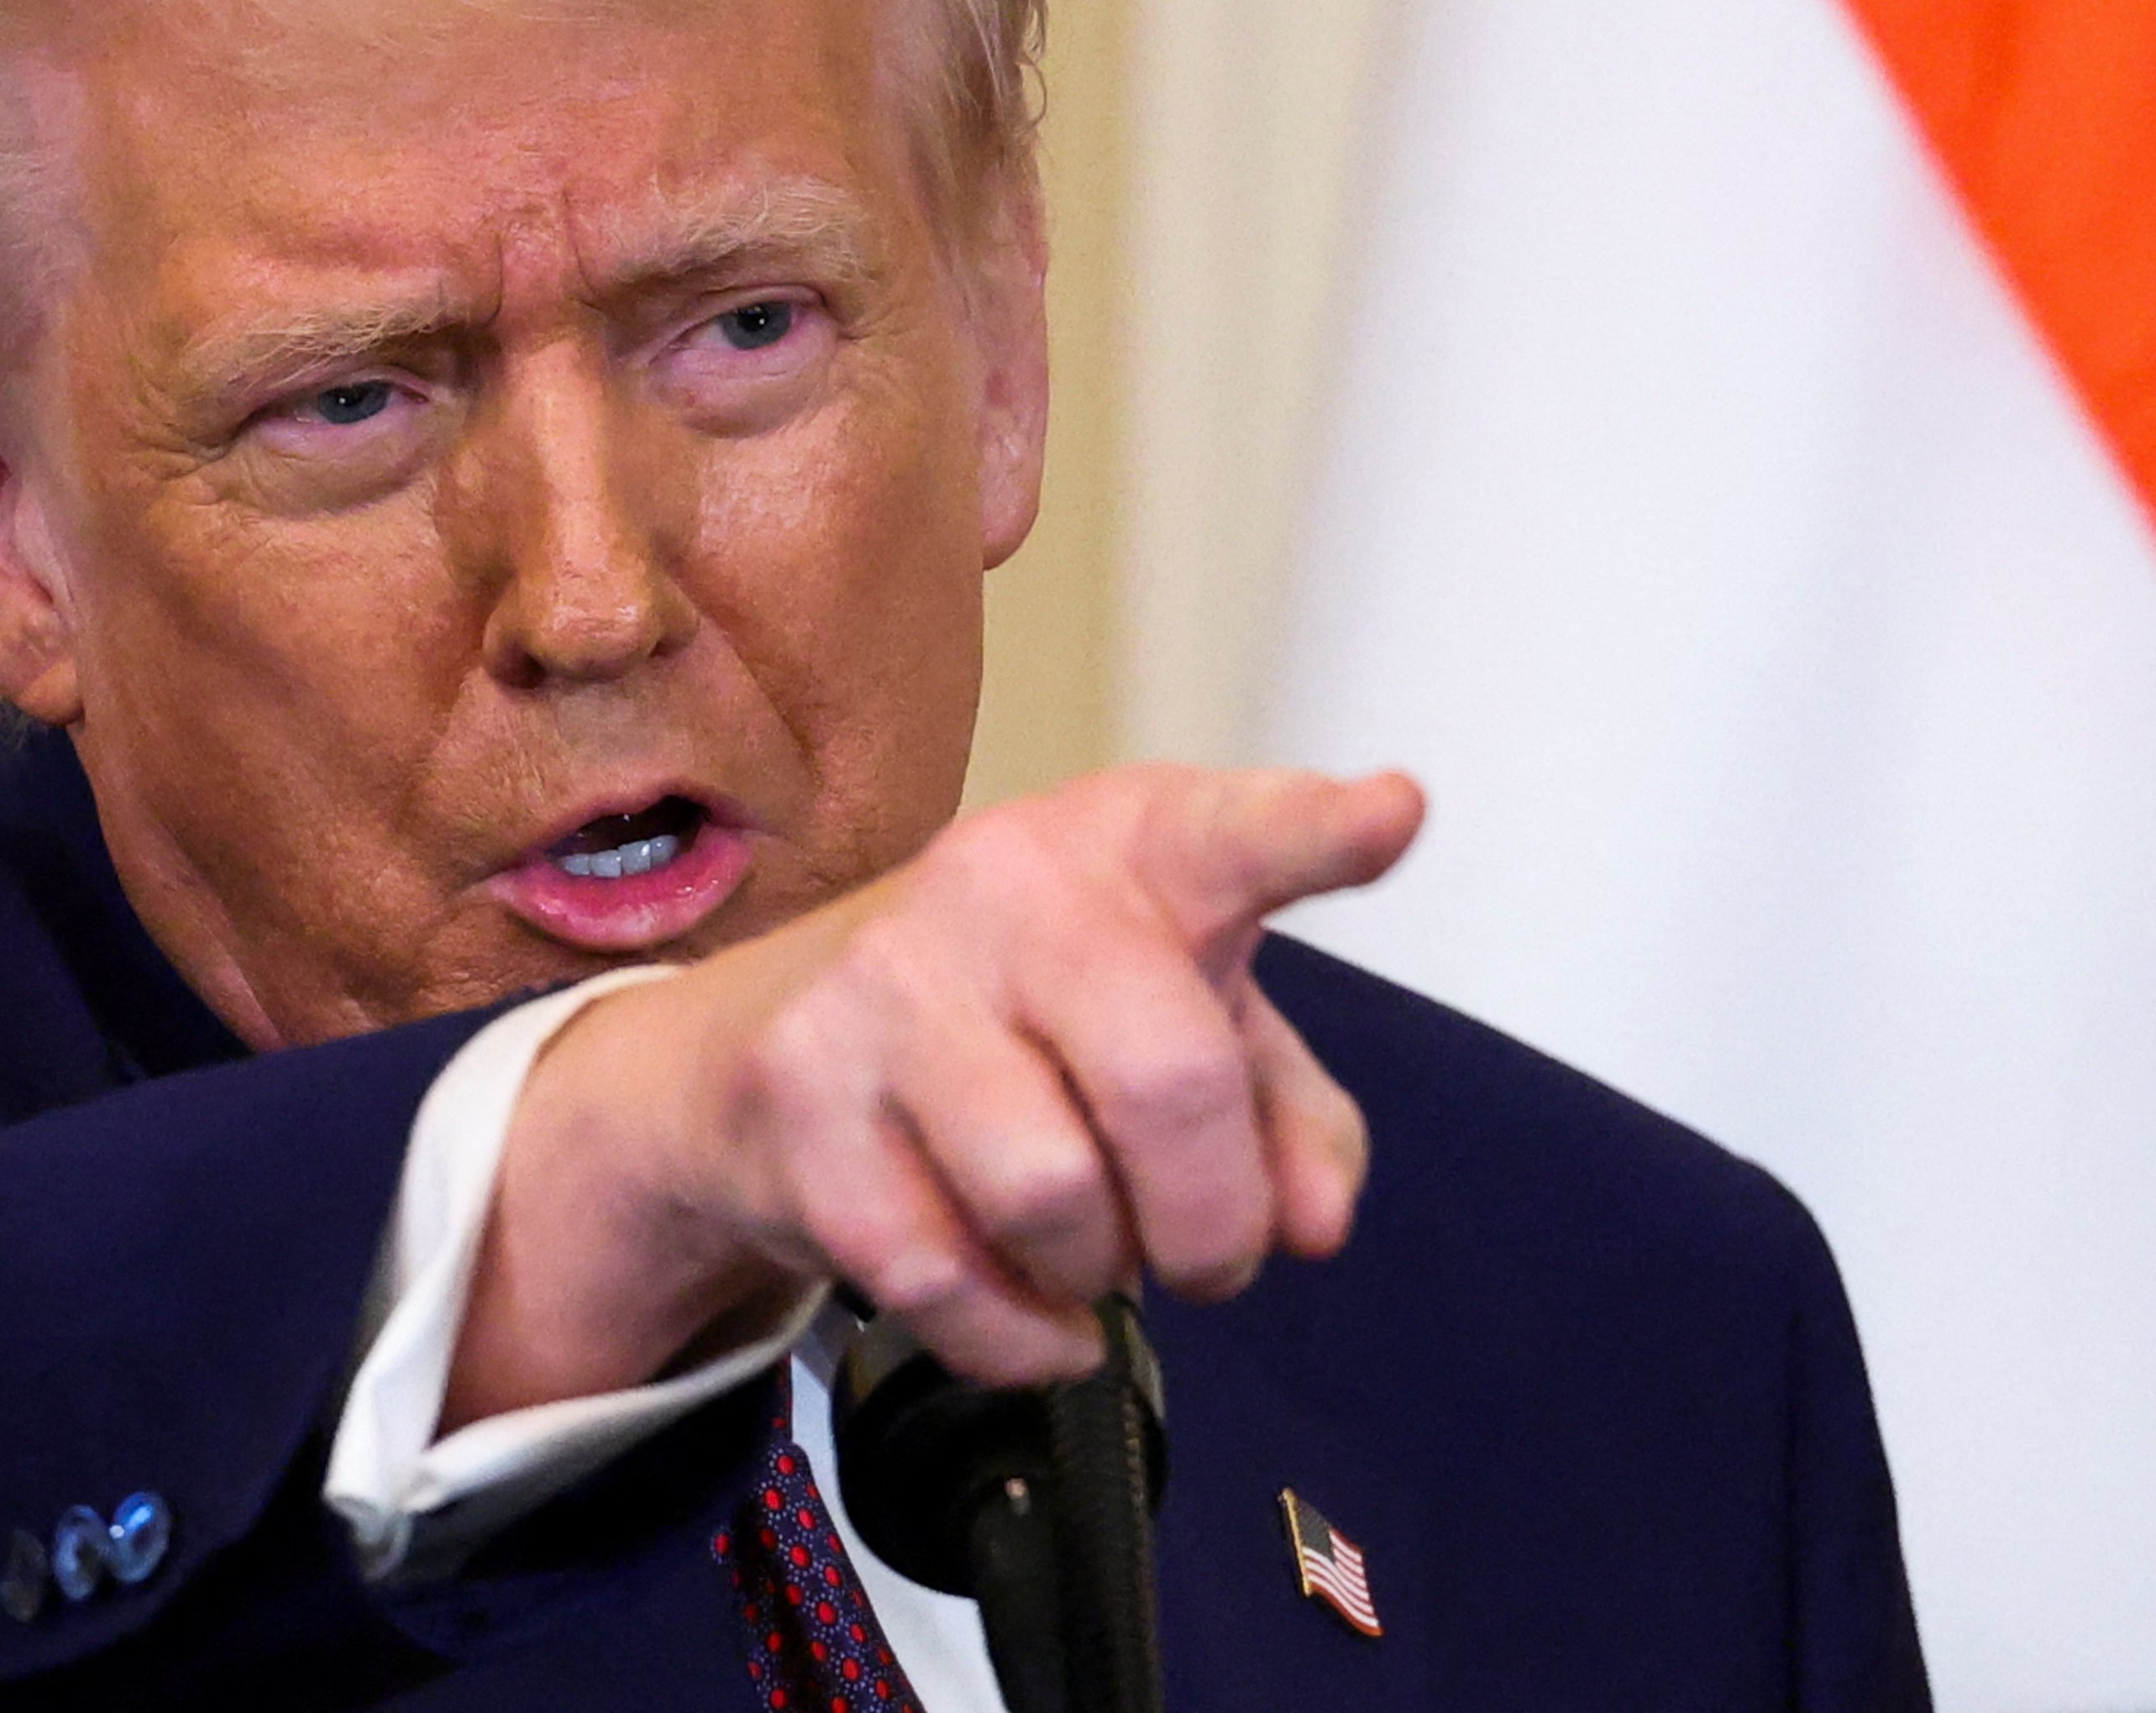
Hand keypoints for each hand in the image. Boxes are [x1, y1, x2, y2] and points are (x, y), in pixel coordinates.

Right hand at [447, 765, 1422, 1424]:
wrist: (765, 1043)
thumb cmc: (1021, 1020)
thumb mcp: (1176, 1026)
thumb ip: (1285, 1114)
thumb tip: (1313, 1222)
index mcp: (1123, 845)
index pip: (1228, 833)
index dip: (1314, 834)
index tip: (1391, 818)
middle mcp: (1001, 885)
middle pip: (1168, 1084)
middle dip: (1214, 1223)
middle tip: (1208, 1259)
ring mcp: (885, 986)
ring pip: (1053, 1200)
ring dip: (1100, 1275)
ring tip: (1086, 1251)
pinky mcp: (799, 1099)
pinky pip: (946, 1280)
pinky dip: (1017, 1337)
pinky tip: (1027, 1310)